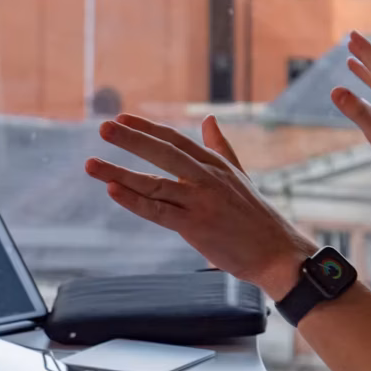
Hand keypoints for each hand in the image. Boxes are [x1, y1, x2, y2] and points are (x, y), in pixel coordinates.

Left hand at [85, 114, 314, 298]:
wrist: (277, 252)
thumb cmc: (257, 217)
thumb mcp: (239, 176)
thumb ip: (220, 147)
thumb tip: (208, 119)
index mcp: (216, 165)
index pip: (175, 140)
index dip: (147, 128)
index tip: (122, 118)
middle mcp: (206, 179)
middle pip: (163, 153)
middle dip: (131, 139)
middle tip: (104, 127)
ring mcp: (200, 202)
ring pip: (154, 184)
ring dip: (120, 173)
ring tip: (92, 164)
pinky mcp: (195, 226)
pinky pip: (158, 212)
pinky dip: (135, 201)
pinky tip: (113, 191)